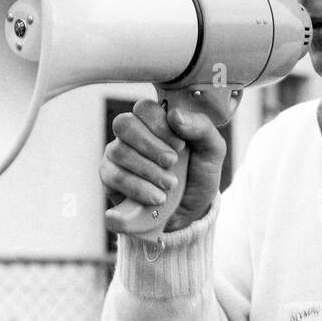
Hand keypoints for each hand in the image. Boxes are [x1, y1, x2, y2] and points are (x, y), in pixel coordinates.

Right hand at [100, 98, 226, 233]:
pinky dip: (138, 187)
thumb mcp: (212, 151)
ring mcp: (118, 155)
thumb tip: (174, 115)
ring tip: (170, 185)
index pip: (145, 108)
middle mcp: (133, 134)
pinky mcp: (109, 178)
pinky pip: (113, 176)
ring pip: (119, 151)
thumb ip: (201, 127)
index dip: (159, 125)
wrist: (190, 212)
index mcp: (156, 122)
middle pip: (124, 124)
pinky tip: (156, 197)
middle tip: (172, 163)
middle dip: (150, 145)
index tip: (180, 146)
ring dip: (148, 170)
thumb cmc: (198, 176)